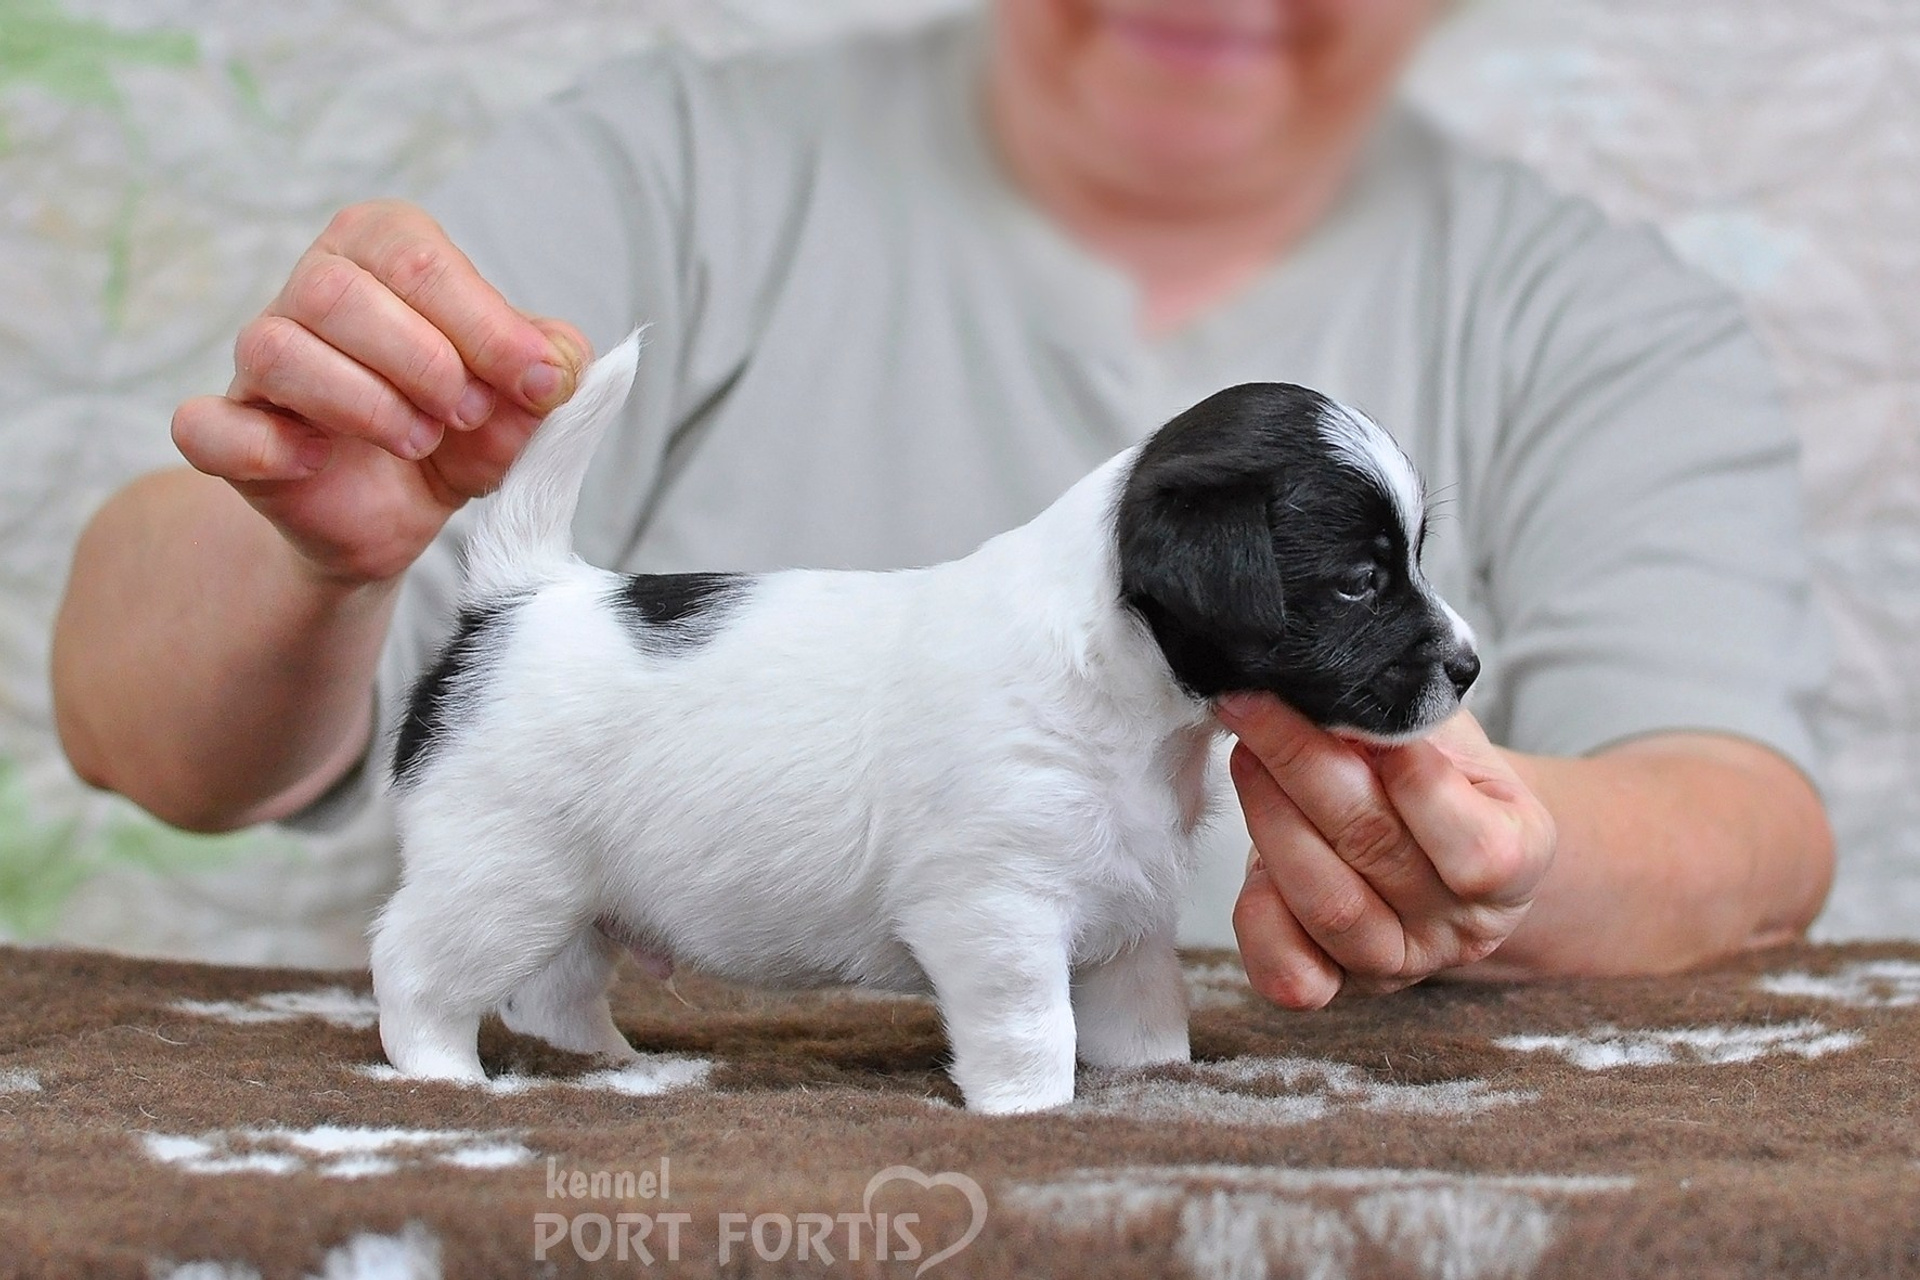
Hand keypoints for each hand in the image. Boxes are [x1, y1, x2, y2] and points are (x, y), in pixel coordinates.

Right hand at [170, 199, 590, 586]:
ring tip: (420, 442)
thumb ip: (552, 368)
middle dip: (423, 362)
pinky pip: (207, 424)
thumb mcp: (523, 398)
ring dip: (365, 404)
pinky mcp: (229, 431)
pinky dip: (264, 445)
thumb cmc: (460, 429)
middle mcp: (312, 288)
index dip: (484, 327)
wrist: (401, 509)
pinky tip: (316, 460)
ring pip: (276, 348)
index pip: (417, 257)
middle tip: (466, 415)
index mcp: (384, 252)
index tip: (536, 384)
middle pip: (337, 291)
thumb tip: (557, 365)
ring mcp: (260, 360)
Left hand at [1215, 694, 1555, 1008]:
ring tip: (1245, 752)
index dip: (1411, 776)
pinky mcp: (1336, 982)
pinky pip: (1291, 972)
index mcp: (1518, 858)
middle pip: (1377, 852)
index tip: (1353, 708)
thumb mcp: (1444, 731)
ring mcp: (1398, 962)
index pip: (1475, 846)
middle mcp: (1461, 925)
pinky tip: (1248, 854)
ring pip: (1327, 904)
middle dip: (1303, 765)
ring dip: (1272, 819)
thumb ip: (1403, 716)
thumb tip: (1323, 686)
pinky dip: (1258, 915)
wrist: (1437, 838)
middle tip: (1255, 704)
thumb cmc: (1437, 771)